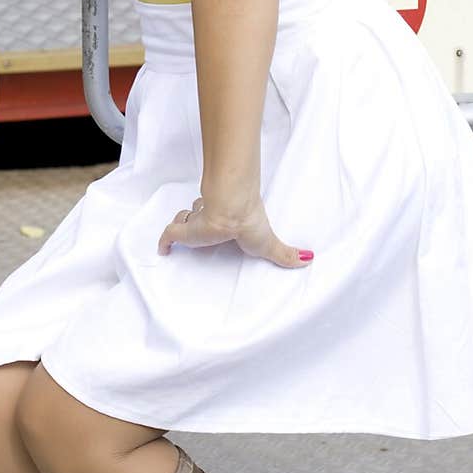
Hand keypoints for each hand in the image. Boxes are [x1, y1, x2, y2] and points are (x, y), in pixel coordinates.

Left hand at [157, 196, 313, 268]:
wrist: (232, 213)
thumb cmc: (250, 223)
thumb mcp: (270, 244)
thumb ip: (286, 253)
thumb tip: (309, 259)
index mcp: (228, 219)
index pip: (218, 213)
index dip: (215, 216)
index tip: (215, 223)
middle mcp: (212, 215)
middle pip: (199, 214)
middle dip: (196, 218)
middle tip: (197, 225)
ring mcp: (197, 222)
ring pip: (185, 220)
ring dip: (183, 225)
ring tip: (183, 231)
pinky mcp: (186, 230)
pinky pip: (170, 235)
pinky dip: (164, 242)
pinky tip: (162, 251)